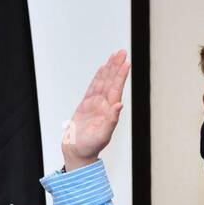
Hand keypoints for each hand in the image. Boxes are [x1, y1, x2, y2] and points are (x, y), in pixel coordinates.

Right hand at [62, 49, 128, 169]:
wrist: (77, 152)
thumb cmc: (90, 147)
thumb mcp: (102, 135)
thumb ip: (111, 120)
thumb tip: (119, 105)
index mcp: (109, 111)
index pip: (116, 89)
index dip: (120, 76)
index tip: (125, 63)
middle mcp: (104, 105)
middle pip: (111, 82)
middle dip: (116, 67)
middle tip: (122, 52)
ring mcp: (95, 104)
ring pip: (103, 82)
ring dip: (109, 69)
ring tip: (114, 56)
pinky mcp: (85, 105)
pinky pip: (92, 88)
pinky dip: (97, 78)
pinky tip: (102, 69)